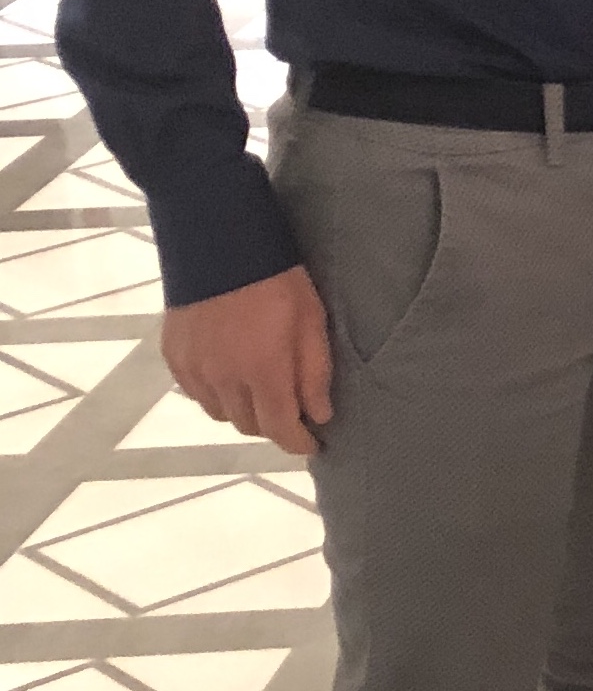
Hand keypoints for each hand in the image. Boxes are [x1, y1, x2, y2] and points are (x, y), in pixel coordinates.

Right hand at [161, 265, 333, 457]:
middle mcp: (223, 379)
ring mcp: (194, 370)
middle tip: (291, 410)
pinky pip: (197, 394)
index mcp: (262, 371)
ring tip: (261, 392)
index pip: (279, 428)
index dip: (298, 443)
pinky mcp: (174, 358)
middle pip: (249, 425)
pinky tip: (230, 377)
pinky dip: (216, 395)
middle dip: (273, 424)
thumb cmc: (278, 281)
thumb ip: (314, 372)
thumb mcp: (311, 321)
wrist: (219, 245)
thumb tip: (320, 414)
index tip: (312, 445)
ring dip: (244, 411)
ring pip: (221, 414)